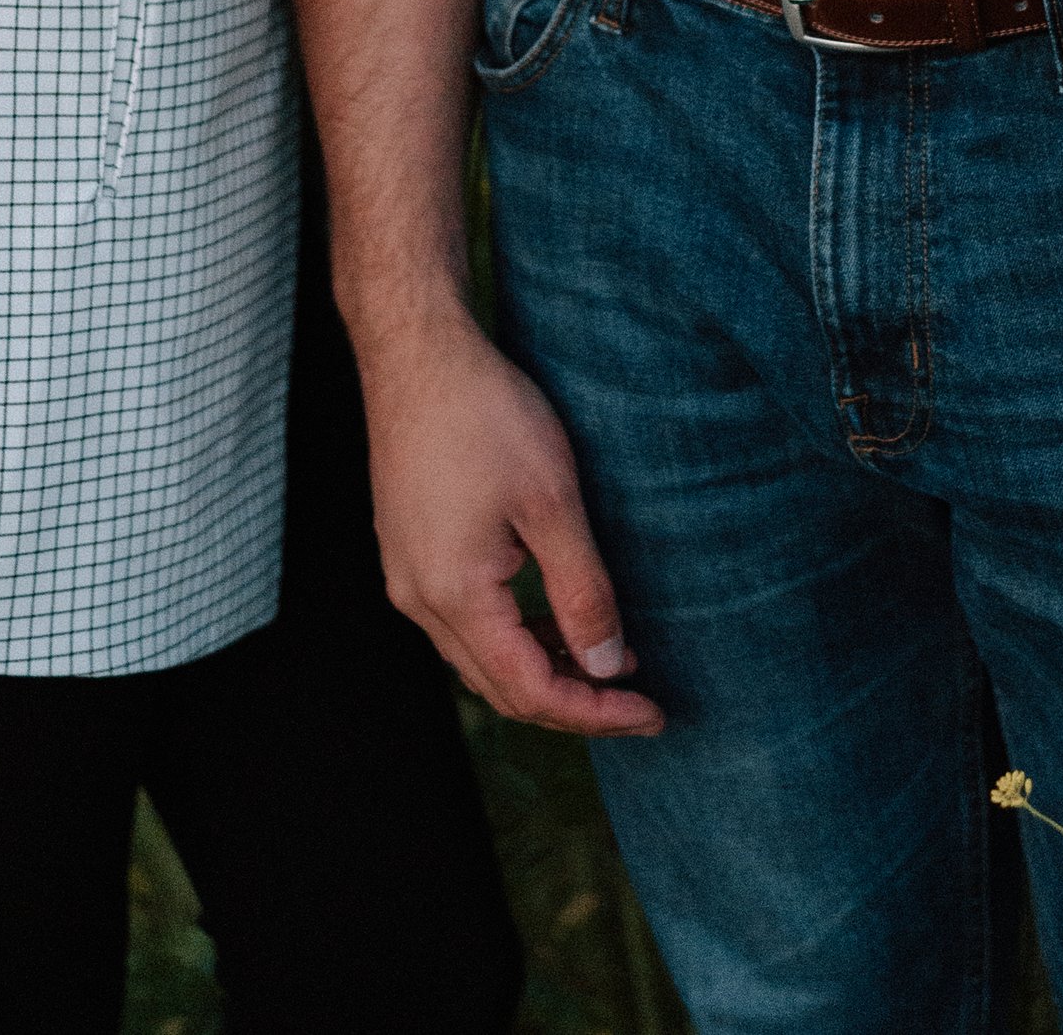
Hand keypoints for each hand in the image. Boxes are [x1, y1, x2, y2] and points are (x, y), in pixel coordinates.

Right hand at [358, 314, 662, 738]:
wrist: (416, 349)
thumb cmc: (485, 414)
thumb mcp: (552, 502)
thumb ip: (582, 592)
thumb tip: (610, 667)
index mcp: (454, 595)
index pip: (531, 691)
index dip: (597, 713)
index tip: (654, 712)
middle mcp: (419, 599)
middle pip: (501, 687)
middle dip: (573, 701)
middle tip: (638, 697)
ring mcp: (407, 575)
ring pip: (479, 657)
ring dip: (543, 667)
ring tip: (607, 654)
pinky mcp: (408, 548)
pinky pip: (463, 619)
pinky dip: (514, 633)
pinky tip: (552, 609)